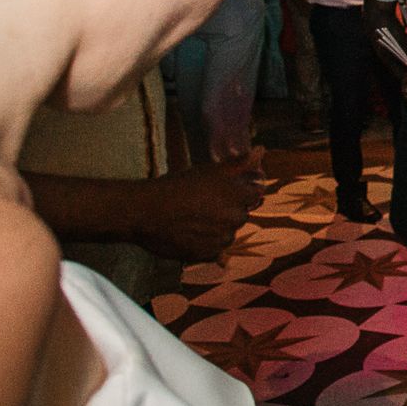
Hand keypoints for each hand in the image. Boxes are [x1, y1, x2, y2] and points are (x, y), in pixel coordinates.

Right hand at [134, 151, 265, 262]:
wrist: (144, 211)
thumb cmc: (175, 186)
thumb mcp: (207, 170)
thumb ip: (238, 163)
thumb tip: (262, 150)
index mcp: (237, 194)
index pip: (256, 194)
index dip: (240, 192)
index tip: (223, 191)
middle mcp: (234, 217)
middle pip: (242, 214)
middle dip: (228, 210)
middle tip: (202, 205)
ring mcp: (222, 237)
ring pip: (228, 233)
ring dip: (218, 229)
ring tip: (193, 220)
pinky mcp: (209, 254)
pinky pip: (216, 250)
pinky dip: (206, 244)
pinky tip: (189, 233)